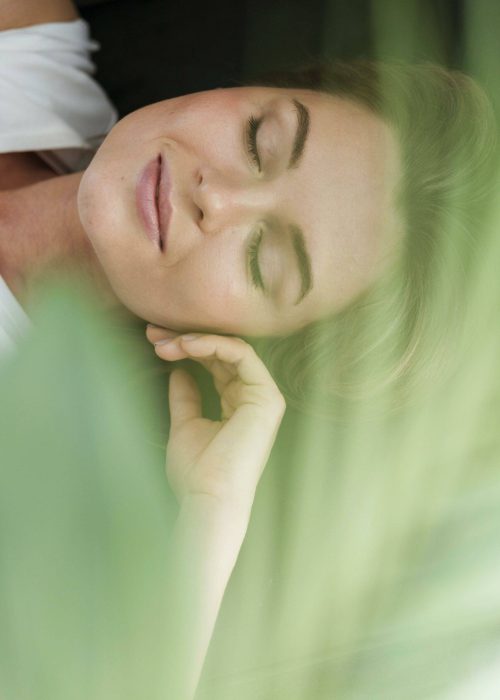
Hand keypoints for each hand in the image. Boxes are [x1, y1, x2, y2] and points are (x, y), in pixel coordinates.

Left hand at [145, 326, 285, 516]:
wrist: (207, 499)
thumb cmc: (196, 472)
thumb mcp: (184, 424)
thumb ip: (185, 396)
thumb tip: (180, 370)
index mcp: (238, 404)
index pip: (217, 363)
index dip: (187, 347)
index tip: (155, 342)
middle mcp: (254, 397)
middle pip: (223, 352)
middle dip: (187, 338)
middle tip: (155, 334)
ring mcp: (264, 397)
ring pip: (232, 348)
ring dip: (196, 339)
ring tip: (166, 342)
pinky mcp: (267, 398)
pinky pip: (242, 355)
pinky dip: (213, 344)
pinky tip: (186, 345)